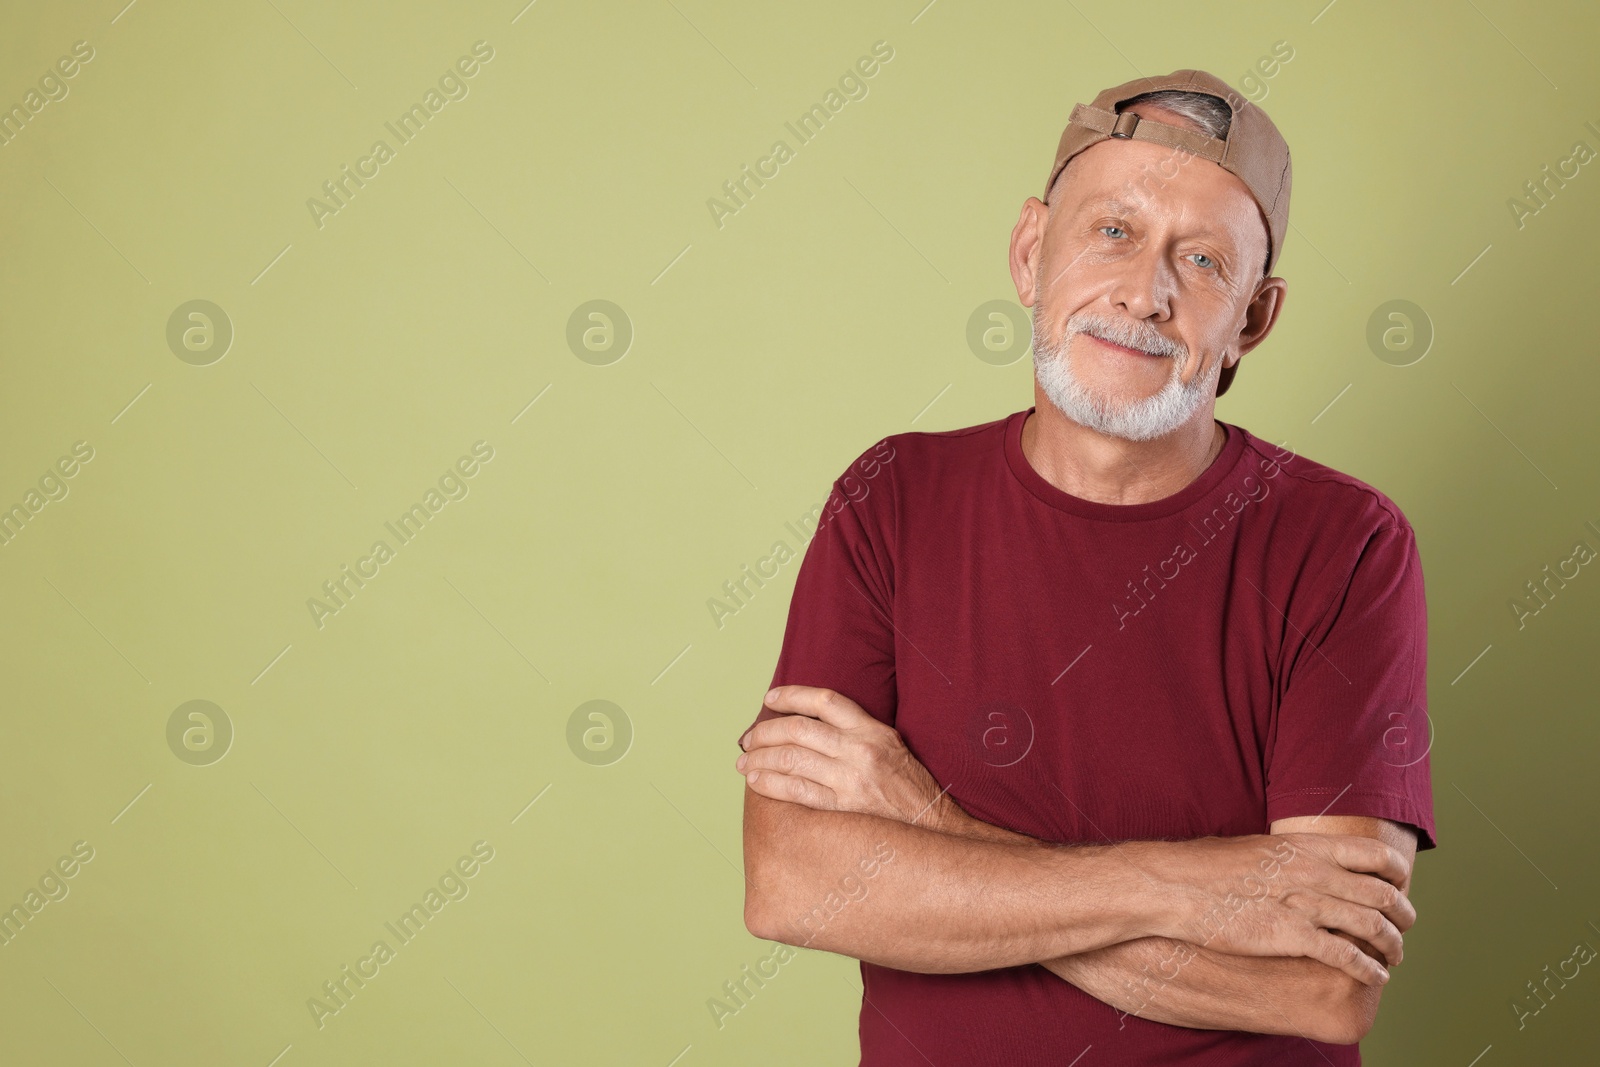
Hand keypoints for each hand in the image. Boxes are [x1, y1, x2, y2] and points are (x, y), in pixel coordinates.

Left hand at [736, 685, 953, 828]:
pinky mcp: (845, 807)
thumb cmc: (909, 785)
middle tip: (747, 739)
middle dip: (765, 732)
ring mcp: (852, 779)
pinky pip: (798, 791)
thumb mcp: (890, 745)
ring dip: (761, 758)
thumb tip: (809, 724)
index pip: (825, 700)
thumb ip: (855, 732)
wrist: (934, 824)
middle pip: (800, 729)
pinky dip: (771, 784)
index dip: (792, 695)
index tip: (769, 699)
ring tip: (744, 763)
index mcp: (873, 729)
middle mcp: (861, 749)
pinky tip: (756, 782)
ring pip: (793, 759)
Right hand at [1150, 832, 1416, 986]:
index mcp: (1307, 846)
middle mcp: (1313, 871)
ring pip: (1372, 927)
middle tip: (1404, 927)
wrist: (1175, 886)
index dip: (1398, 875)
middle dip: (1403, 915)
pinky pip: (1345, 955)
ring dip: (1392, 945)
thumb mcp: (1257, 849)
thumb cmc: (1207, 868)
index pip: (1376, 855)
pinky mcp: (1291, 936)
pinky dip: (1368, 968)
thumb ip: (1290, 856)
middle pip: (1383, 894)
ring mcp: (1304, 903)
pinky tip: (1374, 976)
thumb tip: (1304, 862)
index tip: (1400, 888)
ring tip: (1394, 957)